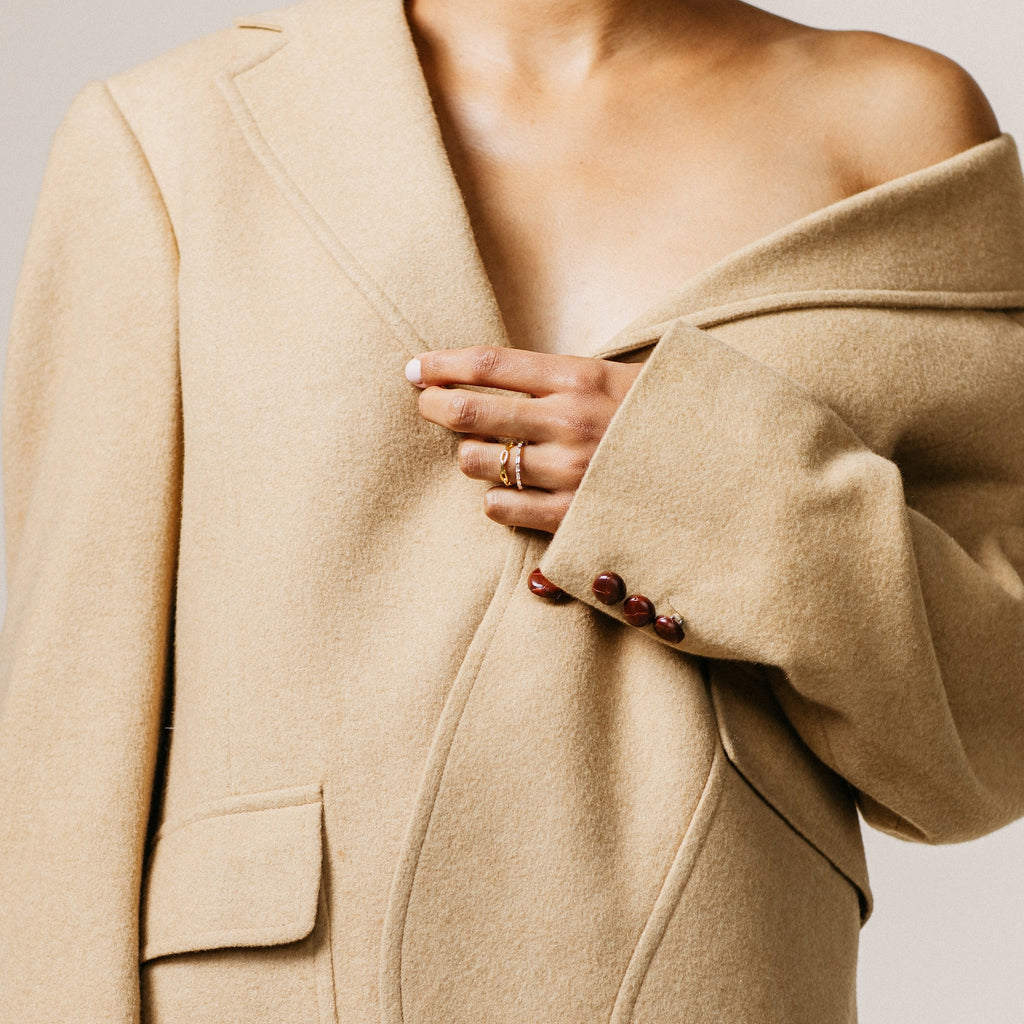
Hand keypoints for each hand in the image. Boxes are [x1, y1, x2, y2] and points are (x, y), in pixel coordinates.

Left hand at [406, 346, 643, 532]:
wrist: (720, 468)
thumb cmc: (660, 416)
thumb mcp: (615, 378)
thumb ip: (556, 378)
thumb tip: (491, 378)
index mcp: (578, 377)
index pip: (489, 365)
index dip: (442, 365)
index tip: (415, 368)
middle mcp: (567, 421)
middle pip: (470, 411)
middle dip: (435, 407)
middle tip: (428, 406)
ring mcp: (568, 471)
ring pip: (477, 463)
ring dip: (469, 457)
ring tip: (482, 453)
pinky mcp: (571, 516)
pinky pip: (501, 508)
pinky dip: (493, 499)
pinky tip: (506, 492)